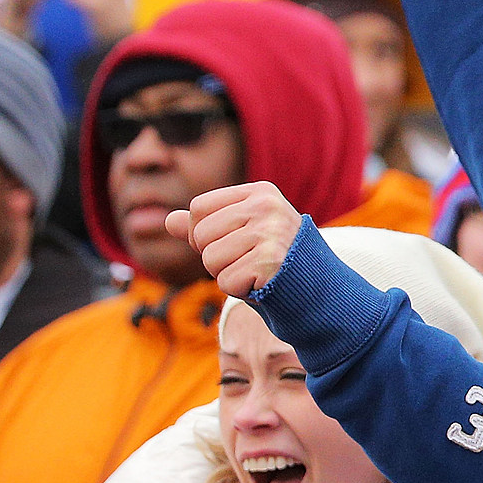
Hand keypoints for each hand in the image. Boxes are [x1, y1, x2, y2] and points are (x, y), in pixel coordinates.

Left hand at [166, 181, 302, 296]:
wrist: (314, 288)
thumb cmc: (271, 257)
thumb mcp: (240, 233)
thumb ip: (205, 225)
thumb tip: (168, 221)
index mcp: (259, 192)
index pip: (198, 208)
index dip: (203, 232)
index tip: (230, 241)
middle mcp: (266, 207)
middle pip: (201, 234)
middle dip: (215, 256)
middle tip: (246, 260)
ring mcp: (271, 233)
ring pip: (210, 259)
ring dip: (226, 274)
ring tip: (254, 270)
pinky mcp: (271, 261)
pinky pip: (226, 281)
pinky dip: (238, 289)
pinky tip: (260, 283)